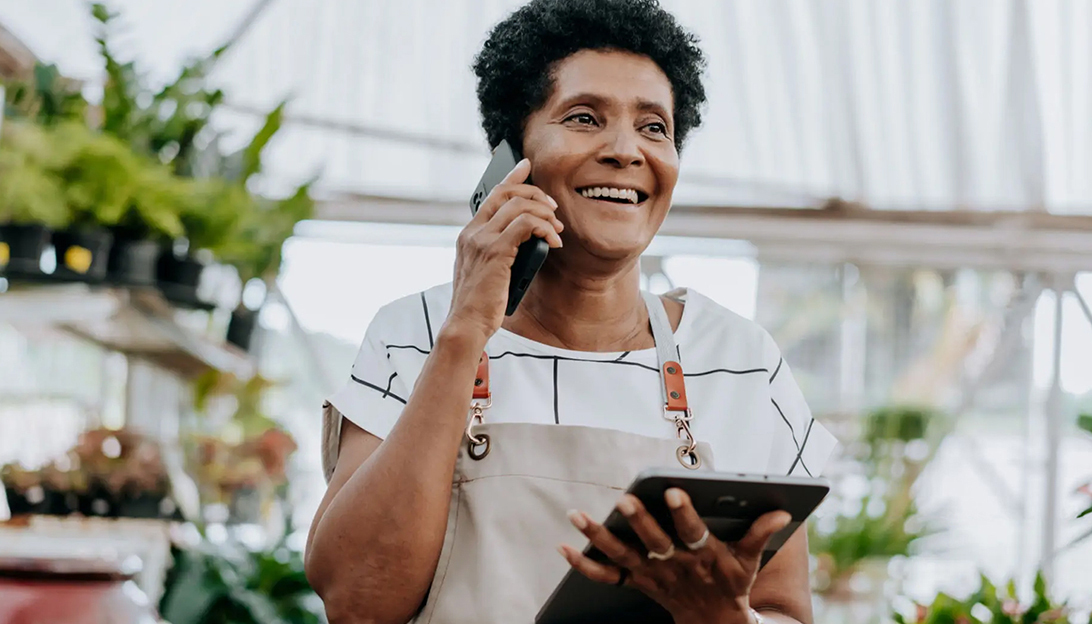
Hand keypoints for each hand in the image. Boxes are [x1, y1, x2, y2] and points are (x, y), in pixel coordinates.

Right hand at [445, 158, 563, 341]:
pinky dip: (545, 229)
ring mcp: (481, 240)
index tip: (526, 166)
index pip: (491, 194)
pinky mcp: (495, 252)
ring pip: (519, 206)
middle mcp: (472, 232)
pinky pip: (526, 225)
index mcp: (469, 234)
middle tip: (554, 210)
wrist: (466, 324)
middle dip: (536, 194)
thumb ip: (498, 251)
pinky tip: (554, 241)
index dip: (511, 177)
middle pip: (507, 193)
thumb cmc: (479, 304)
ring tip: (557, 230)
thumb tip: (526, 238)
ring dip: (545, 214)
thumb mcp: (486, 271)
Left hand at [558, 489, 790, 623]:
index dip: (684, 514)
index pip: (692, 532)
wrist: (715, 623)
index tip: (675, 492)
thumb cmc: (731, 582)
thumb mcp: (749, 560)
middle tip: (624, 499)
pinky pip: (605, 577)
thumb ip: (760, 533)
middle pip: (653, 542)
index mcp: (702, 556)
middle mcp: (673, 565)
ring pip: (622, 555)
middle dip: (639, 521)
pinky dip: (583, 565)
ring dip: (598, 536)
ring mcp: (651, 575)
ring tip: (577, 515)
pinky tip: (564, 546)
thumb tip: (781, 511)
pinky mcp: (636, 582)